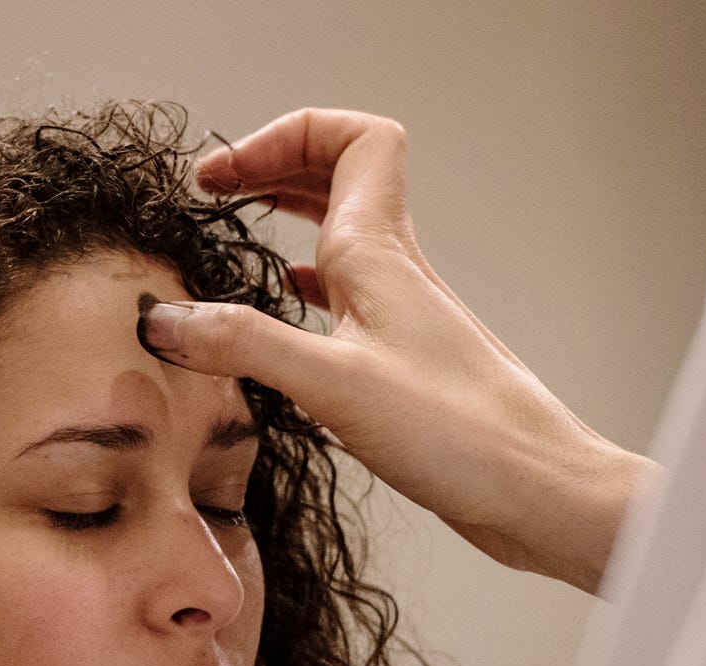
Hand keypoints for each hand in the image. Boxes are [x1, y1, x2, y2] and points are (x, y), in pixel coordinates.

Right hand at [140, 108, 656, 593]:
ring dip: (288, 221)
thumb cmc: (460, 433)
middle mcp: (394, 271)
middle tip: (215, 189)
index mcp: (380, 254)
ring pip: (341, 236)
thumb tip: (166, 319)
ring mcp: (401, 315)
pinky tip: (283, 315)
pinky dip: (305, 288)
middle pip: (339, 176)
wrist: (538, 490)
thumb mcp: (332, 384)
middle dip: (274, 165)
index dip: (286, 135)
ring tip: (236, 234)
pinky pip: (346, 297)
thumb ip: (244, 345)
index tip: (225, 174)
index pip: (352, 139)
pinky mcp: (403, 361)